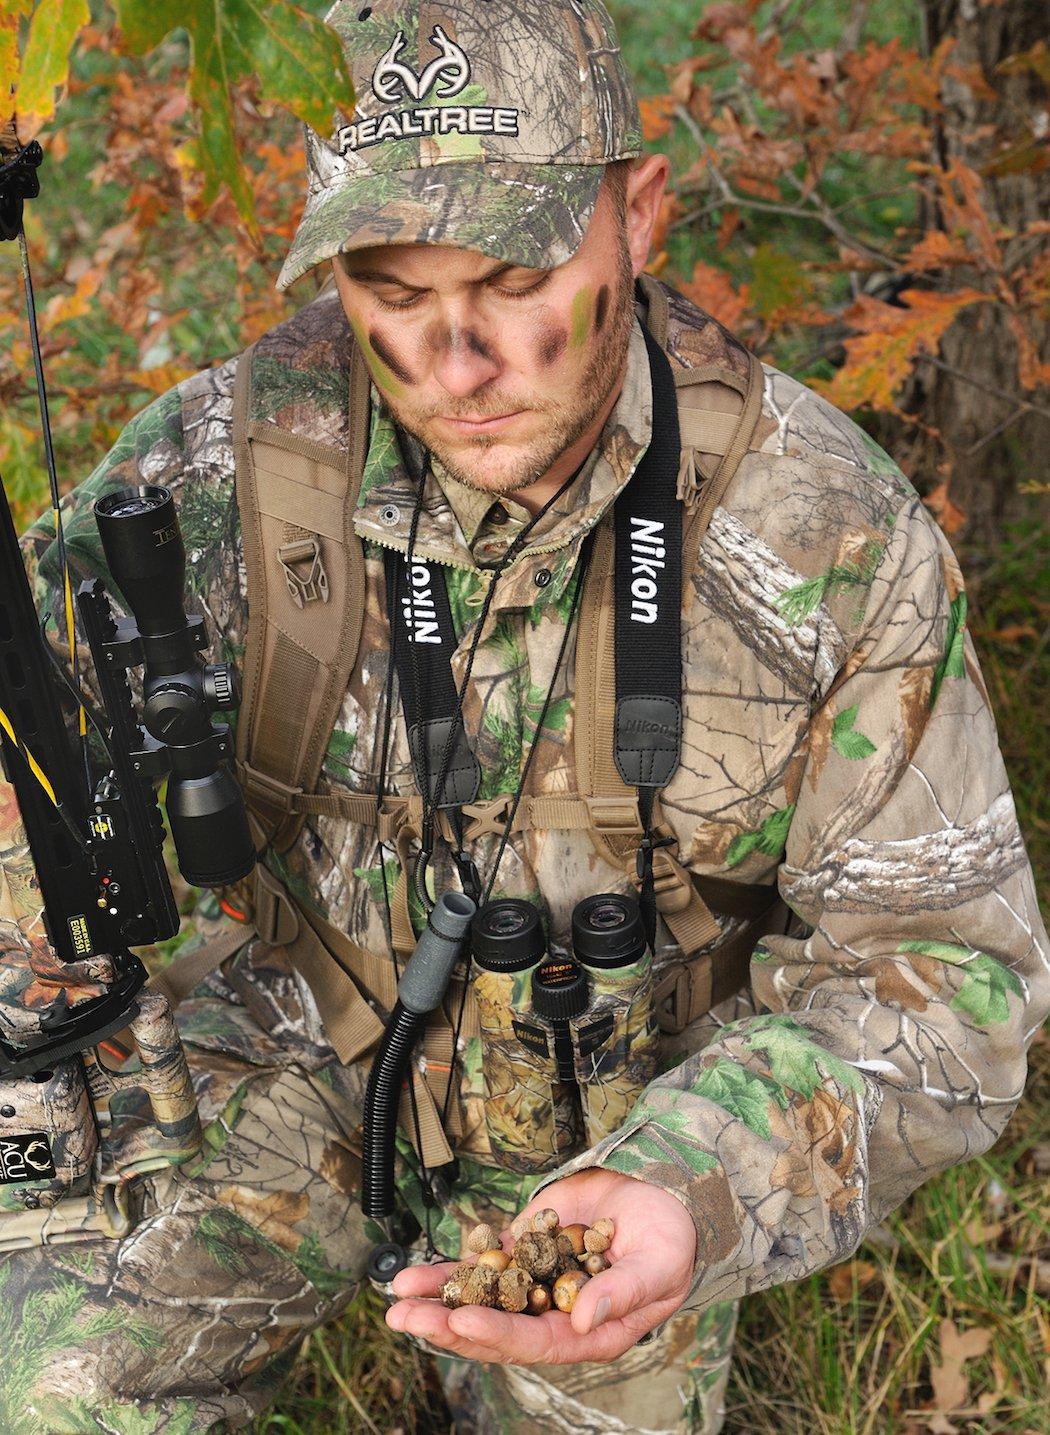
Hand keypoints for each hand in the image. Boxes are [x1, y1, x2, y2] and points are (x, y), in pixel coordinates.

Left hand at [386, 1167, 696, 1364]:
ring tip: (397, 1299)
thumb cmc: (671, 1238)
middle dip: (447, 1324)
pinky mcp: (524, 1251)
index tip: (460, 1322)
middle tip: (405, 1318)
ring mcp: (535, 1283)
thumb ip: (621, 1293)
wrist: (663, 1195)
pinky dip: (449, 1271)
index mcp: (589, 1333)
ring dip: (437, 1301)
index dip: (497, 1334)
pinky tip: (415, 1276)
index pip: (536, 1341)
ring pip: (479, 1299)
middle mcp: (555, 1315)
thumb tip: (582, 1321)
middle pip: (495, 1328)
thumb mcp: (658, 1265)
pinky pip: (481, 1266)